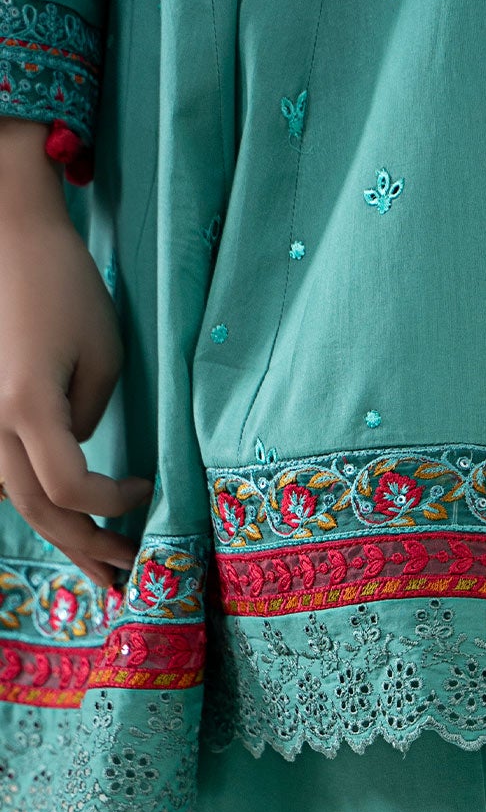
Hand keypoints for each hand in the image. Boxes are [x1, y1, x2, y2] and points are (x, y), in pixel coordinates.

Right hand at [0, 118, 149, 589]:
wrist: (8, 234)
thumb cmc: (64, 286)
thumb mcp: (102, 354)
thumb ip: (87, 416)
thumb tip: (79, 451)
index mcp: (27, 406)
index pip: (70, 490)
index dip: (111, 505)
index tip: (145, 491)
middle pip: (37, 511)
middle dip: (86, 548)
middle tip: (127, 576)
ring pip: (14, 499)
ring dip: (59, 536)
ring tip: (99, 570)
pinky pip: (4, 471)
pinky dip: (36, 502)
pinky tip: (66, 525)